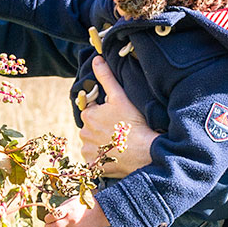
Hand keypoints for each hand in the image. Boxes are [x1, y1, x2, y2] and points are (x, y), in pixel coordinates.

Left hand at [44, 197, 108, 226]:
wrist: (102, 211)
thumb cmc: (86, 204)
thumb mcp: (73, 200)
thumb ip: (62, 207)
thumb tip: (51, 214)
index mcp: (68, 209)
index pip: (52, 216)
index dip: (47, 218)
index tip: (48, 218)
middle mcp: (71, 219)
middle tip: (48, 226)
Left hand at [79, 56, 155, 174]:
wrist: (144, 153)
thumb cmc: (133, 123)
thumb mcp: (120, 97)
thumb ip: (106, 77)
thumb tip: (96, 59)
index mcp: (88, 116)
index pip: (92, 111)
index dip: (105, 113)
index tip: (117, 118)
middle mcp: (83, 134)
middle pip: (91, 128)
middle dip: (101, 128)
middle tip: (119, 131)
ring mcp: (88, 152)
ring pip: (92, 144)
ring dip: (101, 144)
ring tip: (119, 144)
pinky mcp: (93, 166)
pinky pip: (94, 160)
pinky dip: (102, 158)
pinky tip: (115, 155)